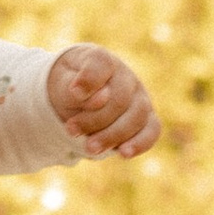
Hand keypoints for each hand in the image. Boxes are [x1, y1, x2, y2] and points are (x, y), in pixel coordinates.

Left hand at [47, 41, 160, 158]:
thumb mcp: (61, 85)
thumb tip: (101, 98)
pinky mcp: (146, 118)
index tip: (74, 92)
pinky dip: (140, 143)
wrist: (76, 99)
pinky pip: (152, 131)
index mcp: (102, 61)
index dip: (89, 80)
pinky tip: (123, 153)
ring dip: (112, 135)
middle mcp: (125, 76)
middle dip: (94, 119)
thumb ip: (75, 88)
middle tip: (71, 131)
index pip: (102, 64)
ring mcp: (139, 97)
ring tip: (89, 148)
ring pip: (136, 117)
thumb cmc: (68, 87)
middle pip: (119, 99)